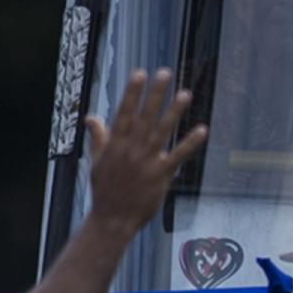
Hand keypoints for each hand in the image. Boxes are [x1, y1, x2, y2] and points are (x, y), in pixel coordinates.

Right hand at [81, 69, 205, 241]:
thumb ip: (98, 137)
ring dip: (174, 112)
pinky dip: (190, 143)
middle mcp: (131, 149)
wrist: (112, 219)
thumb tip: (90, 117)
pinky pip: (178, 156)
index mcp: (115, 144)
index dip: (132, 93)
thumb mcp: (96, 161)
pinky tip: (202, 130)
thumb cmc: (104, 189)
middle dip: (154, 94)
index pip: (124, 113)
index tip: (139, 74)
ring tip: (185, 94)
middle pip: (144, 116)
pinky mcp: (161, 175)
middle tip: (164, 73)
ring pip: (162, 131)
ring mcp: (147, 162)